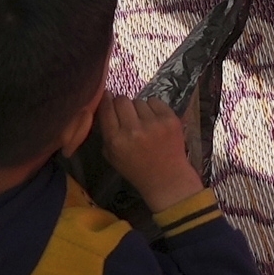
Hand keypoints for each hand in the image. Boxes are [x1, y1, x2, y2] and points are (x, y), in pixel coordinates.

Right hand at [91, 89, 200, 214]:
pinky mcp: (170, 119)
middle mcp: (133, 130)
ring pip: (139, 101)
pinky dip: (153, 108)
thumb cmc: (136, 169)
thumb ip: (105, 132)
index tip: (107, 95)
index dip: (106, 100)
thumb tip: (103, 105)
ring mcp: (153, 123)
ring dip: (138, 109)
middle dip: (122, 105)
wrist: (167, 178)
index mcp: (116, 141)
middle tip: (126, 114)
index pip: (106, 109)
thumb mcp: (112, 156)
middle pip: (122, 100)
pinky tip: (155, 121)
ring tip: (143, 122)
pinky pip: (155, 101)